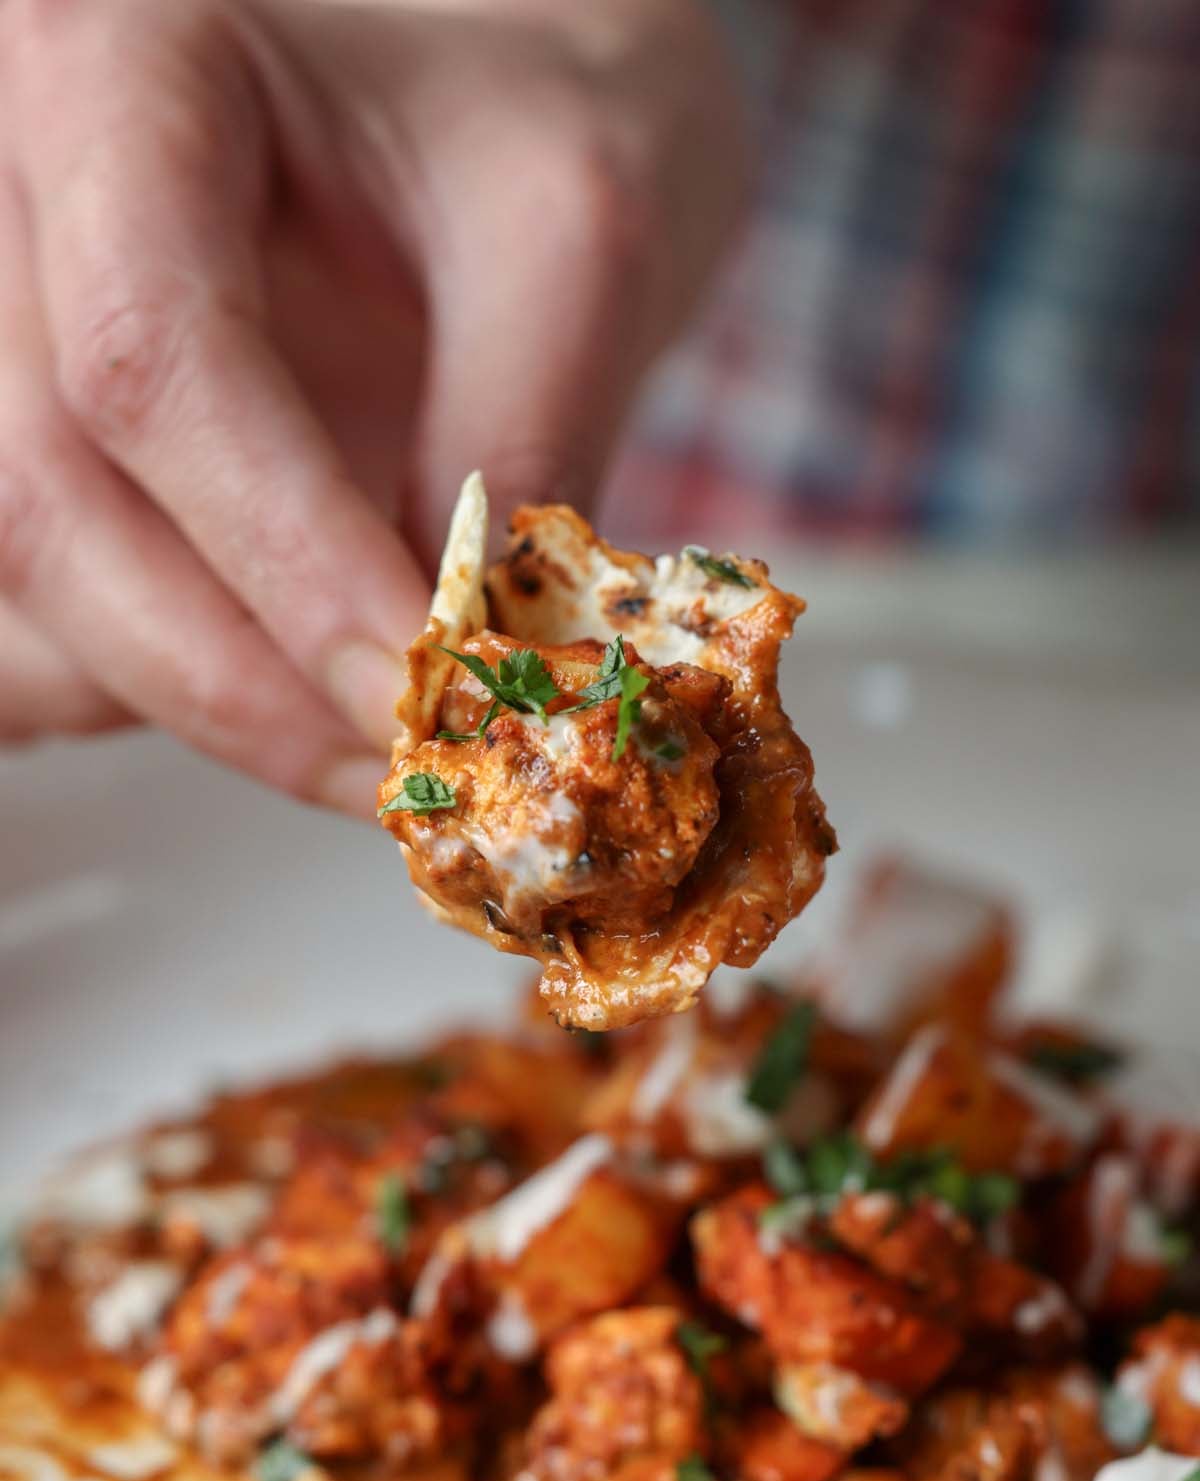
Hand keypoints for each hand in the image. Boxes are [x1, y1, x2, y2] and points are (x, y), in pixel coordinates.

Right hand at [0, 0, 742, 811]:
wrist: (489, 66)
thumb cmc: (534, 81)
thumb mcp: (580, 225)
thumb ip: (516, 443)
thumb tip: (472, 674)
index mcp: (122, 63)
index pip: (152, 357)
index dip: (284, 563)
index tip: (418, 692)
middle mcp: (16, 186)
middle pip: (49, 494)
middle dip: (236, 681)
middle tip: (403, 773)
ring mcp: (6, 309)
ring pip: (24, 570)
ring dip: (187, 698)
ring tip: (364, 739)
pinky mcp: (38, 408)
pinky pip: (30, 597)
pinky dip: (141, 679)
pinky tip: (271, 695)